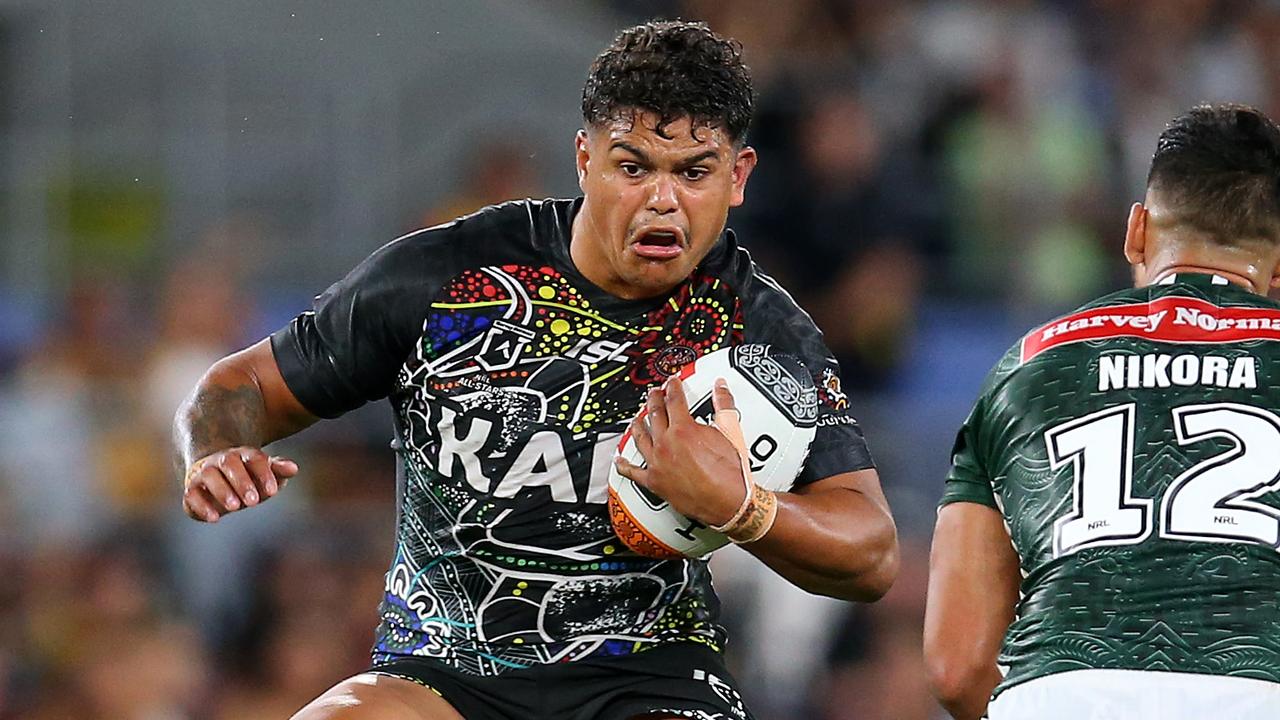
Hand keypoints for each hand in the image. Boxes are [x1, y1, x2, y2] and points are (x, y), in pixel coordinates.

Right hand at [182, 447, 297, 522]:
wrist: (216, 475)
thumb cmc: (248, 477)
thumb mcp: (265, 473)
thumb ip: (279, 470)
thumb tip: (294, 468)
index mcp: (244, 454)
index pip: (254, 458)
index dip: (263, 473)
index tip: (273, 492)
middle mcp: (222, 460)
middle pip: (229, 463)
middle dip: (242, 482)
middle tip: (253, 502)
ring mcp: (204, 474)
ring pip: (209, 476)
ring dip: (221, 490)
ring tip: (235, 507)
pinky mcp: (192, 490)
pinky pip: (191, 494)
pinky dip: (201, 505)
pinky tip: (214, 518)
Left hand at [614, 376, 747, 525]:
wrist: (728, 503)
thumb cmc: (730, 474)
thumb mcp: (730, 432)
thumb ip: (724, 405)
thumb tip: (721, 388)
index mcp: (683, 430)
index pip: (674, 400)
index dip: (672, 388)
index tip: (671, 383)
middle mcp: (666, 444)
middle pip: (655, 415)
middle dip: (654, 401)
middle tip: (654, 393)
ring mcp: (657, 463)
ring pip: (641, 438)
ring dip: (638, 425)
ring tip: (636, 418)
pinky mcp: (654, 482)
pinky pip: (633, 472)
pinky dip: (624, 465)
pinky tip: (619, 460)